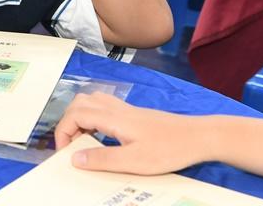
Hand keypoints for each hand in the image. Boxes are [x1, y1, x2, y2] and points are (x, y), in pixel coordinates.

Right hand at [54, 93, 205, 174]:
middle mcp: (116, 109)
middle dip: (68, 123)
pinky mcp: (135, 114)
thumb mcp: (134, 161)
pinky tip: (104, 136)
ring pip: (91, 102)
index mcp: (112, 118)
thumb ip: (102, 159)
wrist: (199, 137)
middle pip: (79, 103)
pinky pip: (104, 107)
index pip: (74, 115)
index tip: (65, 151)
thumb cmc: (170, 149)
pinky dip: (94, 117)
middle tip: (72, 145)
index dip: (63, 131)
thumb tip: (75, 158)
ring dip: (80, 117)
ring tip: (85, 140)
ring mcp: (126, 109)